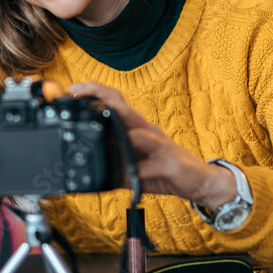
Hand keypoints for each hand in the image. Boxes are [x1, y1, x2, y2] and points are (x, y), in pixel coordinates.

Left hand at [68, 82, 236, 210]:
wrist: (199, 182)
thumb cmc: (165, 171)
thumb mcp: (134, 168)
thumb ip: (115, 164)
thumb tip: (91, 167)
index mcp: (137, 128)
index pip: (115, 102)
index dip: (95, 92)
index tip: (73, 89)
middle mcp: (147, 130)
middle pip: (123, 107)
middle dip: (100, 96)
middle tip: (78, 91)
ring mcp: (159, 144)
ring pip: (140, 128)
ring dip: (121, 122)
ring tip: (103, 119)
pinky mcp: (170, 162)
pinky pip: (154, 159)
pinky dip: (141, 161)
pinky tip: (132, 160)